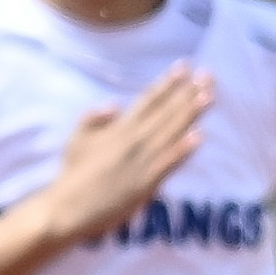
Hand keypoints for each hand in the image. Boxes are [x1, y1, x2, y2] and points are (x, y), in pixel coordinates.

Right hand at [31, 64, 212, 244]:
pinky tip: (198, 136)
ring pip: (170, 132)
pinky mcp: (145, 183)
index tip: (184, 65)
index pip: (148, 101)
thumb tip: (114, 104)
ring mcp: (141, 161)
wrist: (67, 209)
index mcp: (118, 129)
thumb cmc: (72, 175)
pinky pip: (167, 163)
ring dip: (190, 114)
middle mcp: (133, 140)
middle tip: (208, 74)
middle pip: (165, 112)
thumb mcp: (76, 140)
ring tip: (208, 95)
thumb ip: (93, 120)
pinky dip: (182, 149)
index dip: (167, 83)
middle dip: (187, 92)